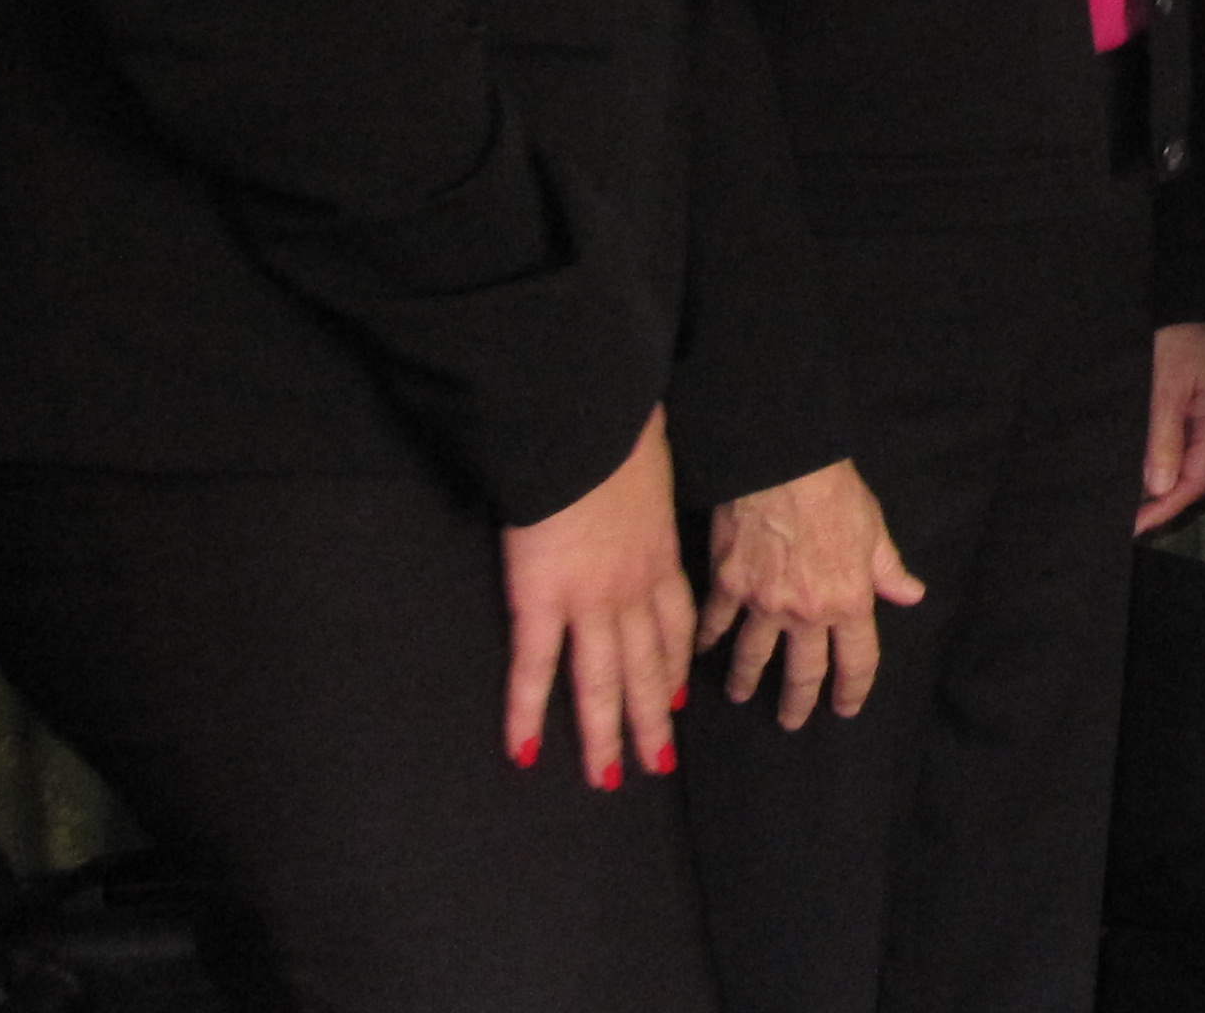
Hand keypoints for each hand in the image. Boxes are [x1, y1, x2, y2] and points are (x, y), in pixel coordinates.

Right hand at [500, 407, 693, 788]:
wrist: (588, 424)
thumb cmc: (619, 431)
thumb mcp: (653, 466)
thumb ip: (645, 493)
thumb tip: (638, 482)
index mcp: (661, 556)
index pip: (676, 625)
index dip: (678, 666)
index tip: (681, 698)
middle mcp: (633, 588)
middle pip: (647, 666)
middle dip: (652, 718)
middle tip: (658, 766)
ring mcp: (588, 599)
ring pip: (600, 681)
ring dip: (604, 734)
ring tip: (609, 779)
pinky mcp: (539, 599)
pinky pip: (534, 669)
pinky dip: (524, 713)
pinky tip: (522, 752)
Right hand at [699, 458, 925, 728]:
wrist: (782, 465)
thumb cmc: (835, 493)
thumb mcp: (875, 530)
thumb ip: (889, 570)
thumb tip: (911, 596)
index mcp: (848, 602)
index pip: (856, 661)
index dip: (852, 689)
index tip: (845, 708)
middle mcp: (805, 614)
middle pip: (802, 672)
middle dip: (797, 702)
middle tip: (790, 722)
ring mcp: (762, 604)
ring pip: (753, 657)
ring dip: (746, 680)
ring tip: (740, 696)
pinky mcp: (727, 586)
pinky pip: (716, 622)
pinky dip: (708, 638)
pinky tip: (701, 651)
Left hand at [1136, 322, 1204, 535]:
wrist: (1187, 308)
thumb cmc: (1180, 341)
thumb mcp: (1166, 387)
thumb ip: (1163, 437)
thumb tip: (1159, 487)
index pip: (1193, 483)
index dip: (1163, 508)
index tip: (1133, 524)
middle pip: (1192, 481)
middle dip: (1161, 504)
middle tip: (1127, 521)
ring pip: (1187, 468)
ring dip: (1161, 487)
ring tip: (1130, 504)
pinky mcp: (1201, 416)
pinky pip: (1185, 450)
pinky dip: (1164, 465)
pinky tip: (1145, 473)